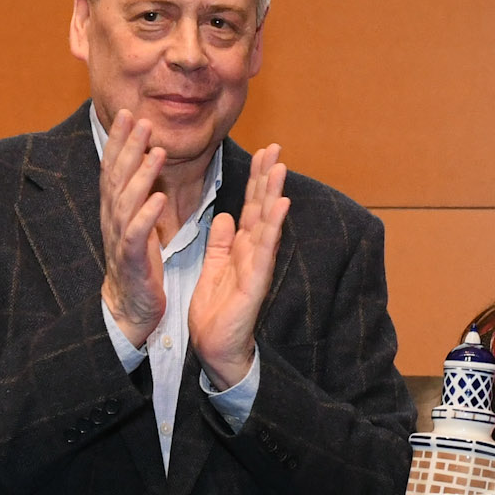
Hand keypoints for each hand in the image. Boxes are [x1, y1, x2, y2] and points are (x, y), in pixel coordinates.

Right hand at [97, 108, 171, 343]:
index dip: (118, 140)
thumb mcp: (136, 220)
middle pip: (117, 177)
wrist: (128, 305)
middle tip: (140, 119)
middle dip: (128, 147)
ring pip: (126, 201)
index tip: (127, 112)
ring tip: (156, 152)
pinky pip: (136, 235)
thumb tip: (146, 156)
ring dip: (141, 175)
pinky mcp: (130, 259)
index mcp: (114, 208)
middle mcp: (112, 218)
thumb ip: (138, 191)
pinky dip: (147, 216)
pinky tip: (160, 200)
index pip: (113, 167)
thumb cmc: (137, 260)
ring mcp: (119, 238)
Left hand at [187, 145, 287, 387]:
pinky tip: (280, 205)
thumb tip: (225, 215)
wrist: (214, 347)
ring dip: (274, 194)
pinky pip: (265, 249)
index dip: (256, 180)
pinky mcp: (255, 281)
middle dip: (267, 177)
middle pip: (262, 208)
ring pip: (267, 223)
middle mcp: (254, 252)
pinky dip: (273, 226)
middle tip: (274, 147)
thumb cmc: (216, 313)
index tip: (261, 152)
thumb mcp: (214, 268)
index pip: (251, 207)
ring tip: (280, 167)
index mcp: (242, 248)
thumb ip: (221, 242)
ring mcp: (258, 265)